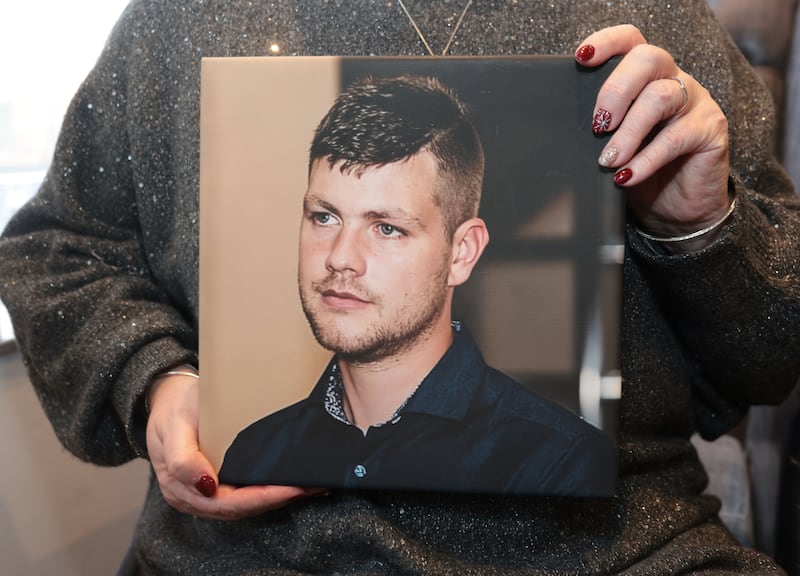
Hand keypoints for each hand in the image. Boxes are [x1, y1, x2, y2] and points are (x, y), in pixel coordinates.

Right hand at [145, 371, 323, 519]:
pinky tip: (291, 483)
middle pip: (242, 508)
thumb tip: (206, 486)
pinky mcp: (217, 484)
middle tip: (311, 486)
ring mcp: (205, 493)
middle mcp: (195, 497)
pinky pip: (244, 494)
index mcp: (181, 487)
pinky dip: (269, 491)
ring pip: (246, 505)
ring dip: (278, 498)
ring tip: (309, 486)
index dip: (262, 498)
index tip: (292, 489)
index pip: (229, 502)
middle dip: (278, 500)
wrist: (166, 398)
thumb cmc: (173, 409)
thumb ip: (184, 458)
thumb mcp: (175, 426)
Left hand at [576, 25, 730, 251]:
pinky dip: (646, 159)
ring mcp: (695, 102)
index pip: (631, 42)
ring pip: (661, 97)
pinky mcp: (710, 130)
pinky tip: (627, 176)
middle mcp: (673, 81)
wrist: (677, 210)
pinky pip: (676, 138)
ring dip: (628, 131)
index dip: (608, 42)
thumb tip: (560, 134)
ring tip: (608, 160)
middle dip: (616, 90)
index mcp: (646, 78)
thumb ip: (597, 132)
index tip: (582, 57)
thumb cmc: (641, 173)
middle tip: (598, 125)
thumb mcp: (611, 147)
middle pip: (647, 58)